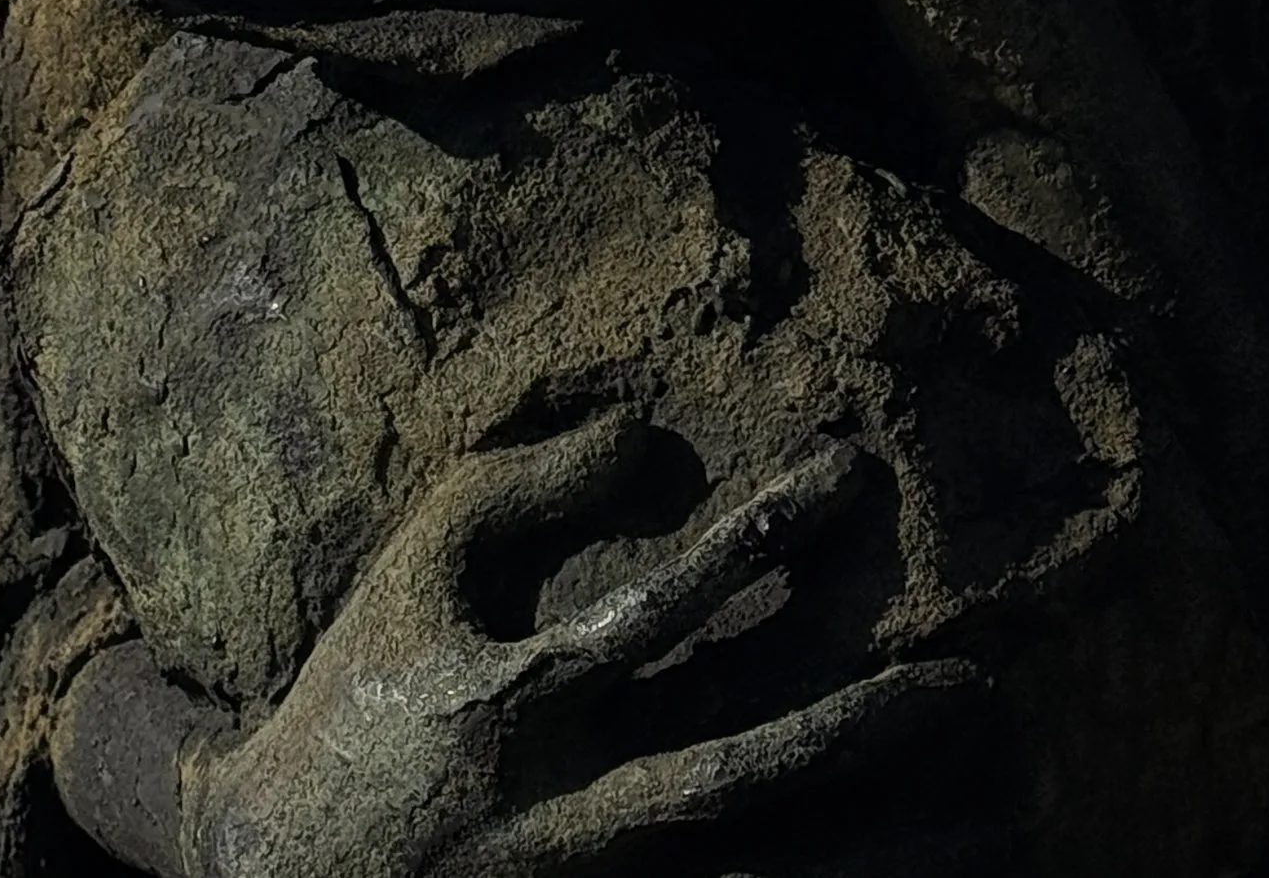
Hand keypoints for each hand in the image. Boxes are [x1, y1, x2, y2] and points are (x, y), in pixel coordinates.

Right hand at [179, 413, 980, 877]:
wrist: (287, 870)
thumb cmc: (357, 688)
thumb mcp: (415, 566)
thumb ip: (524, 487)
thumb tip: (649, 434)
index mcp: (514, 702)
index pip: (660, 612)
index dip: (754, 539)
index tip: (843, 475)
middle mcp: (567, 805)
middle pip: (738, 765)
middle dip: (857, 721)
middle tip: (970, 679)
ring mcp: (592, 872)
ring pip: (754, 850)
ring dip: (862, 825)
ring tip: (981, 793)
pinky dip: (821, 873)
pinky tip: (907, 852)